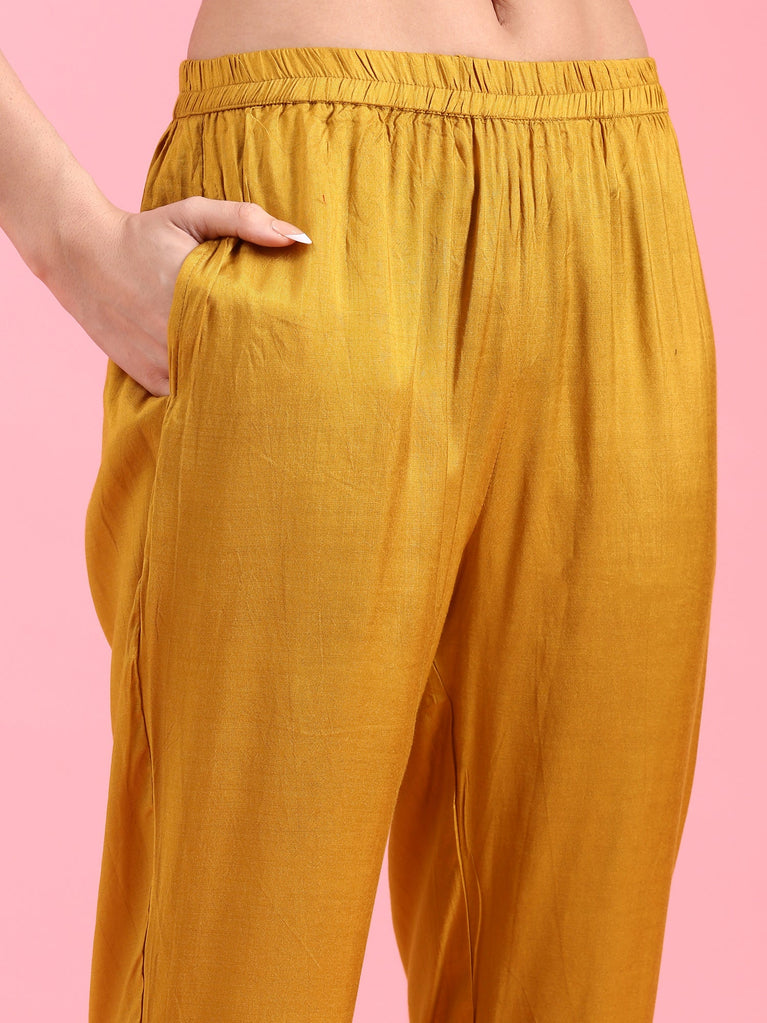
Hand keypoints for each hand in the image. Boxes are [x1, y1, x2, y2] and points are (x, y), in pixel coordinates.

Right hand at [38, 193, 311, 395]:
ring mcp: (162, 362)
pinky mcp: (149, 379)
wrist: (79, 255)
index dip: (277, 336)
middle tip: (288, 362)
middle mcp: (177, 334)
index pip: (254, 328)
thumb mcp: (192, 214)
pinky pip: (188, 396)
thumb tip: (298, 239)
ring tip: (258, 376)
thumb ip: (245, 220)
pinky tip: (219, 379)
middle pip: (237, 363)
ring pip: (213, 385)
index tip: (297, 337)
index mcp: (196, 295)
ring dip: (232, 380)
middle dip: (261, 363)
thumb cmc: (144, 233)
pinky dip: (203, 389)